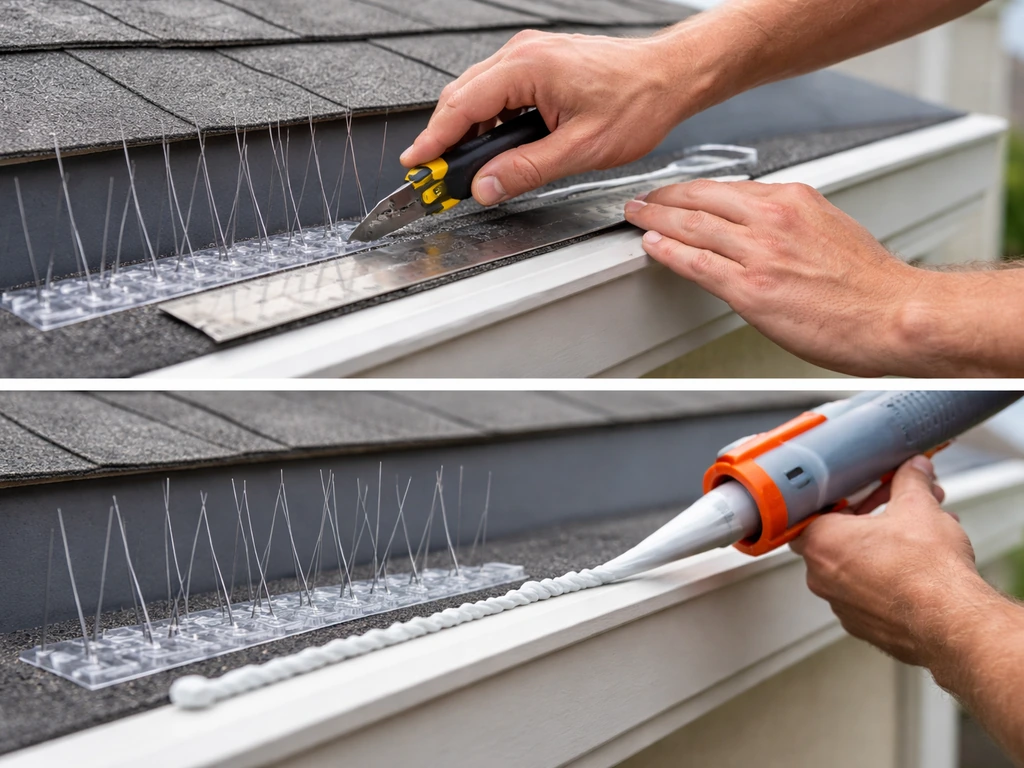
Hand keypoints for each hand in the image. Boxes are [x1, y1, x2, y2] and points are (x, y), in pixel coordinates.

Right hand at [400, 30, 712, 205]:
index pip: (462, 106)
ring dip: (467, 130)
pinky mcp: (539, 63)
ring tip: (466, 168)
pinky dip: (488, 119)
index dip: (433, 140)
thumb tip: (486, 186)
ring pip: (477, 94)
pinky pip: (497, 90)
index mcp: (529, 68)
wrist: (669, 76)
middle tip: (437, 177)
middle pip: (461, 97)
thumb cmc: (638, 102)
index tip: (415, 165)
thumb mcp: (580, 149)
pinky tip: (496, 146)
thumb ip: (526, 170)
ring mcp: (530, 55)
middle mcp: (524, 54)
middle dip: (445, 139)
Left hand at [623, 180, 939, 376]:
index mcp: (794, 200)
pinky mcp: (751, 287)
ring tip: (636, 218)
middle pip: (701, 198)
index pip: (728, 188)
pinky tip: (652, 247)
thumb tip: (761, 227)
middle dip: (663, 198)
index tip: (675, 192)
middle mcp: (774, 218)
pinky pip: (696, 263)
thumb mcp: (830, 229)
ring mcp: (760, 252)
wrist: (895, 315)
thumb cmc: (870, 284)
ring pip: (692, 226)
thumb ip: (791, 223)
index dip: (693, 190)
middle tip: (641, 200)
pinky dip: (668, 252)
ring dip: (655, 220)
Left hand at [790, 456, 987, 669]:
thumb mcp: (918, 507)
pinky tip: (920, 565)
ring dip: (885, 546)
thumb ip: (910, 481)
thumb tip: (913, 469)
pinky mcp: (863, 625)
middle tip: (900, 507)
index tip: (858, 493)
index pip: (812, 512)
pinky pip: (869, 592)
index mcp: (821, 542)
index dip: (838, 499)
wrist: (952, 622)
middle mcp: (822, 576)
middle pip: (839, 537)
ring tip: (923, 533)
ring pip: (858, 565)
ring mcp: (841, 604)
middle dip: (873, 518)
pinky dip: (888, 577)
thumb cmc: (927, 571)